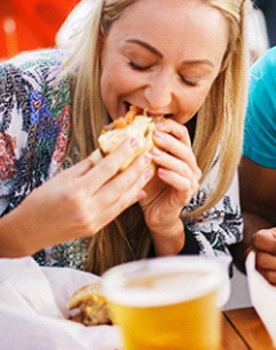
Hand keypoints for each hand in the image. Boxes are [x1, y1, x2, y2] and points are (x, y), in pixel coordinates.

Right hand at [1, 138, 153, 256]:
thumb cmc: (42, 200)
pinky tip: (139, 189)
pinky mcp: (96, 229)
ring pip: (122, 200)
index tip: (134, 141)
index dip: (122, 154)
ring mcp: (93, 221)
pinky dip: (130, 199)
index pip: (106, 169)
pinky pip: (117, 211)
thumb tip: (109, 152)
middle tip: (148, 155)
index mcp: (76, 192)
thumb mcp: (63, 177)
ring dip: (138, 184)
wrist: (28, 231)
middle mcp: (86, 208)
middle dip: (136, 169)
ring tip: (148, 170)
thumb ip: (88, 166)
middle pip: (119, 185)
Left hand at [139, 118, 201, 253]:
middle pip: (185, 147)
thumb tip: (122, 129)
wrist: (155, 214)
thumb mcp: (144, 165)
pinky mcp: (187, 193)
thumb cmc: (150, 188)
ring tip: (153, 154)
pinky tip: (160, 172)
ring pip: (184, 165)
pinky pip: (182, 182)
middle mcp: (190, 165)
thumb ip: (141, 149)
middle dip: (169, 140)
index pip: (182, 134)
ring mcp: (191, 180)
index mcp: (181, 154)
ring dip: (168, 158)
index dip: (170, 126)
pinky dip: (172, 176)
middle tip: (153, 135)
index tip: (154, 123)